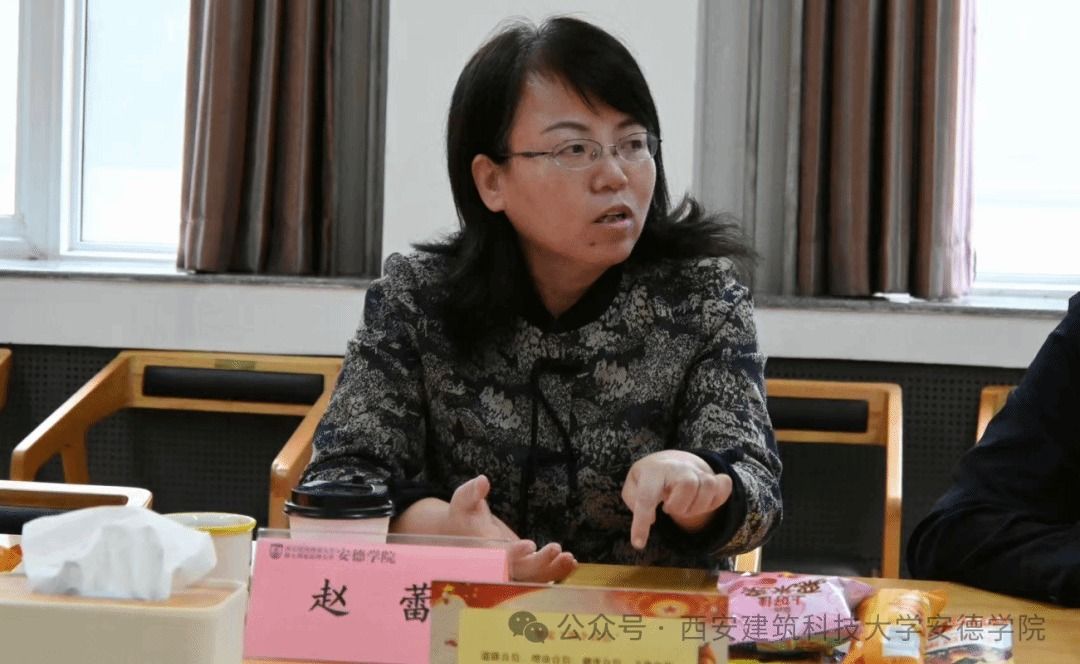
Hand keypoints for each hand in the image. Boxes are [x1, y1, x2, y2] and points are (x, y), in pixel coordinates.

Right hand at [448, 475, 576, 582]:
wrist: (461, 536)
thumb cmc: (463, 515)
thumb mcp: (463, 501)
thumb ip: (472, 492)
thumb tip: (482, 481)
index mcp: (484, 551)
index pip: (499, 557)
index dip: (514, 554)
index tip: (530, 545)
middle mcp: (499, 565)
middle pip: (520, 571)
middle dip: (539, 563)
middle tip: (555, 548)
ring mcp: (512, 569)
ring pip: (534, 576)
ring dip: (553, 570)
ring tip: (570, 559)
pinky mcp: (523, 567)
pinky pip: (541, 575)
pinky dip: (556, 572)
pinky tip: (571, 563)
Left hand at [621, 450, 732, 549]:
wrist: (669, 461)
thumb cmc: (648, 478)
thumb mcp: (633, 485)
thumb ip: (634, 500)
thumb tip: (651, 519)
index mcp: (654, 470)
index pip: (647, 497)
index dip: (642, 523)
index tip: (638, 544)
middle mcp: (679, 467)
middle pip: (688, 485)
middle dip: (679, 506)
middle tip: (668, 508)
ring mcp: (699, 471)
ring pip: (708, 487)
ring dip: (696, 506)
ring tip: (684, 507)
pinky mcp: (714, 477)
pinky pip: (725, 487)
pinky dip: (716, 501)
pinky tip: (702, 504)